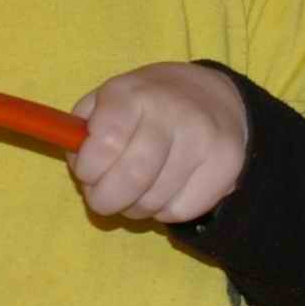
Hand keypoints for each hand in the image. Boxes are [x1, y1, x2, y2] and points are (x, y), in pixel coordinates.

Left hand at [69, 63, 246, 223]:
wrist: (214, 98)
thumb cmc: (146, 105)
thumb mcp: (108, 100)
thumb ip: (82, 130)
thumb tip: (78, 161)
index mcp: (134, 93)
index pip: (105, 143)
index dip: (88, 169)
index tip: (87, 172)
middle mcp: (173, 112)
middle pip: (131, 178)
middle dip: (106, 199)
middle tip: (103, 198)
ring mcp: (204, 139)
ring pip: (153, 202)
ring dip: (134, 207)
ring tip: (136, 189)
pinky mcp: (226, 165)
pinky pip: (180, 211)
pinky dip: (163, 211)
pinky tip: (166, 189)